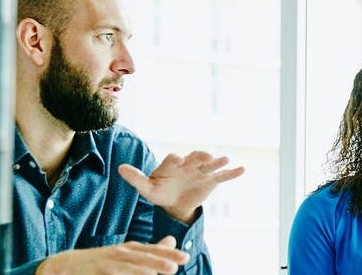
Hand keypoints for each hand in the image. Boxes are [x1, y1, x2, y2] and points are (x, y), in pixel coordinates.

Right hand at [35, 235, 188, 274]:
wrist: (66, 265)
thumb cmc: (102, 261)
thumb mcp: (127, 253)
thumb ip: (151, 250)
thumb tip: (172, 241)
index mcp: (130, 250)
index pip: (153, 251)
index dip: (169, 254)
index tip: (185, 258)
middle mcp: (120, 254)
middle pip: (143, 258)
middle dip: (159, 262)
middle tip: (174, 267)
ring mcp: (107, 263)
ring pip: (127, 267)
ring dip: (141, 271)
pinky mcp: (96, 271)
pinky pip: (111, 274)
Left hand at [119, 150, 245, 223]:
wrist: (174, 204)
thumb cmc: (159, 192)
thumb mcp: (147, 188)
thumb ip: (135, 178)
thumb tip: (119, 168)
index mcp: (172, 164)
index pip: (174, 159)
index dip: (176, 159)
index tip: (179, 160)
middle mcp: (188, 164)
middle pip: (195, 157)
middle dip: (200, 157)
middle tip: (206, 157)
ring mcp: (201, 172)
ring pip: (210, 164)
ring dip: (218, 161)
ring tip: (225, 159)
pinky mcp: (210, 181)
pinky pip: (222, 176)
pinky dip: (232, 172)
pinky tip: (242, 169)